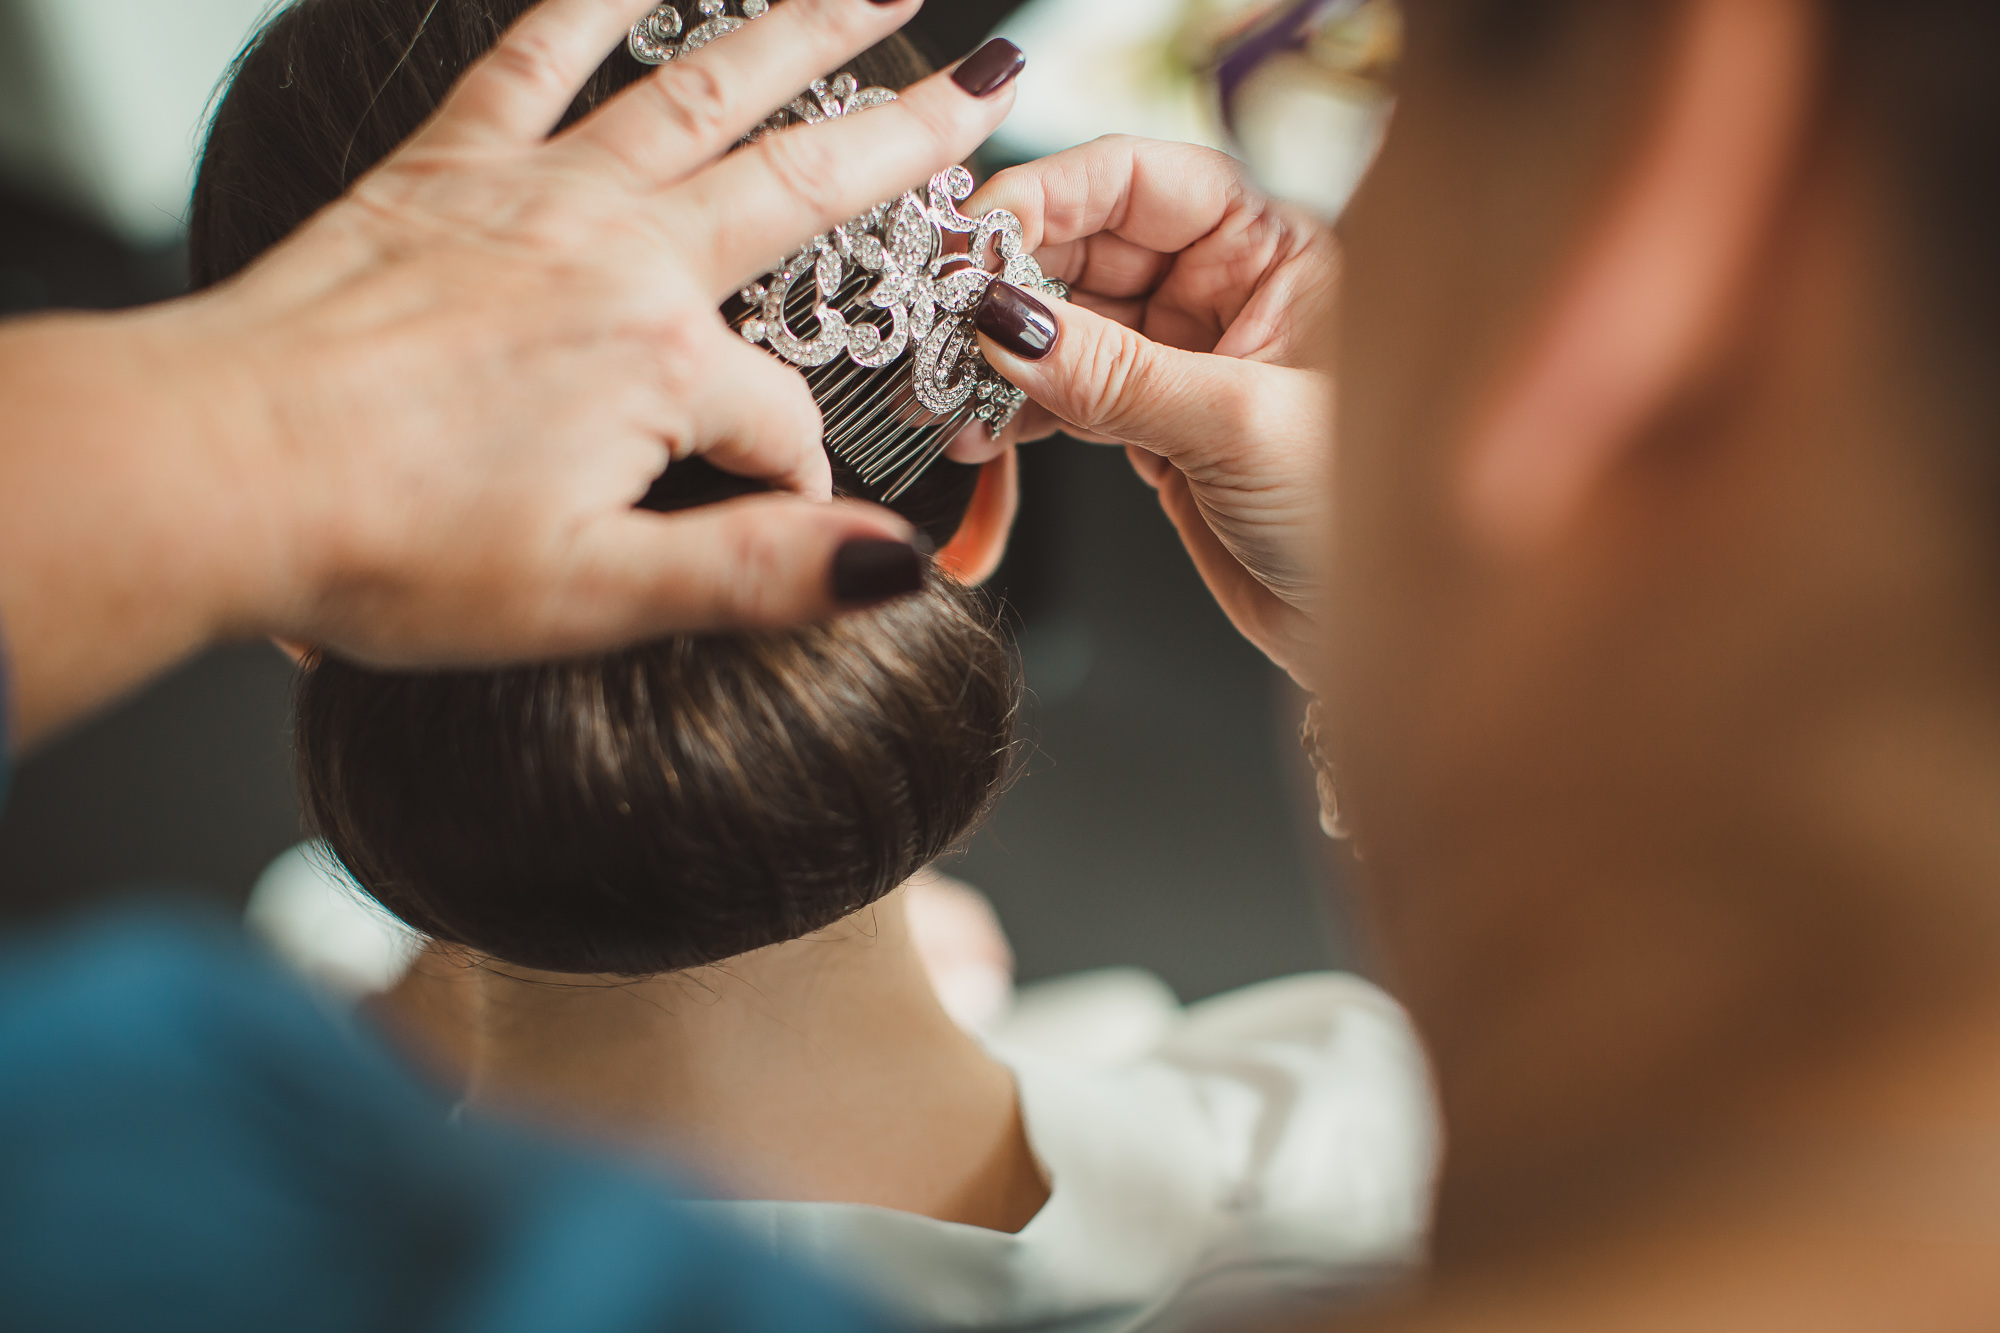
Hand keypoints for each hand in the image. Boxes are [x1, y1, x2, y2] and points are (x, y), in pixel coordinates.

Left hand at [0, 0, 1020, 745]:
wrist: (216, 466)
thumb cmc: (384, 543)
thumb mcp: (595, 595)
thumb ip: (759, 573)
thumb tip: (894, 563)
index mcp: (661, 363)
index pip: (785, 420)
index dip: (800, 483)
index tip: (781, 529)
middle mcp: (617, 255)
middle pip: (799, 183)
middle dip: (906, 135)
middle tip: (986, 79)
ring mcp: (536, 197)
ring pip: (698, 92)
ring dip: (797, 34)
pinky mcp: (451, 171)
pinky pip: (534, 57)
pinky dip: (591, 8)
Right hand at [949, 137, 1336, 682]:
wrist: (1373, 634)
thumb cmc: (1367, 512)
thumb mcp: (1237, 425)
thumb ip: (1113, 373)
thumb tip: (1005, 322)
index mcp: (1273, 247)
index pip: (1139, 179)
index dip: (1049, 195)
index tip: (975, 239)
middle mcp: (1225, 288)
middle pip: (1086, 245)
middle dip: (1006, 282)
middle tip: (939, 319)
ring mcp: (1184, 357)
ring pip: (1063, 324)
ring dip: (997, 354)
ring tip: (945, 390)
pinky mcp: (1153, 424)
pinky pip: (1064, 393)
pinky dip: (1013, 409)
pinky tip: (975, 429)